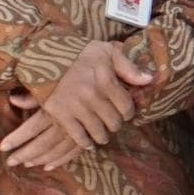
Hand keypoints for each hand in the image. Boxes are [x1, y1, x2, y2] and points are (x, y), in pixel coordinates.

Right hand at [2, 42, 157, 171]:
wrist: (43, 54)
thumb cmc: (78, 52)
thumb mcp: (106, 51)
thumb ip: (128, 67)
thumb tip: (150, 79)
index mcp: (106, 81)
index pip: (126, 106)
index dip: (129, 112)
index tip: (126, 113)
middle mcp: (92, 96)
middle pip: (113, 121)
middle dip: (116, 124)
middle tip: (113, 123)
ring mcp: (75, 107)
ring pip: (98, 131)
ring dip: (102, 135)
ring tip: (103, 135)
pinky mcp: (59, 114)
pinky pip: (77, 136)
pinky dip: (85, 142)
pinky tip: (88, 143)